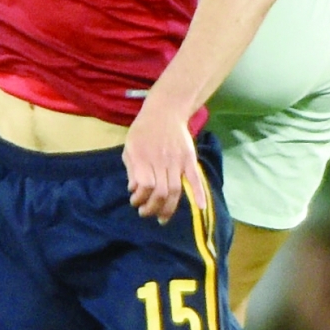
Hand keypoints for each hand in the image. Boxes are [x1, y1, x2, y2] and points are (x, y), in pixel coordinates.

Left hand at [123, 97, 205, 222]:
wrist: (165, 111)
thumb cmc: (143, 130)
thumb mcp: (129, 147)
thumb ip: (131, 168)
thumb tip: (134, 189)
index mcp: (144, 158)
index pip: (145, 186)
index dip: (139, 198)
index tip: (135, 201)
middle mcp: (161, 161)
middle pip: (161, 192)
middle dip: (152, 208)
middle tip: (145, 213)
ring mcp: (177, 161)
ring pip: (176, 190)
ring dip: (168, 208)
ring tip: (162, 218)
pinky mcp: (189, 159)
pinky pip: (195, 178)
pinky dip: (199, 193)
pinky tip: (200, 208)